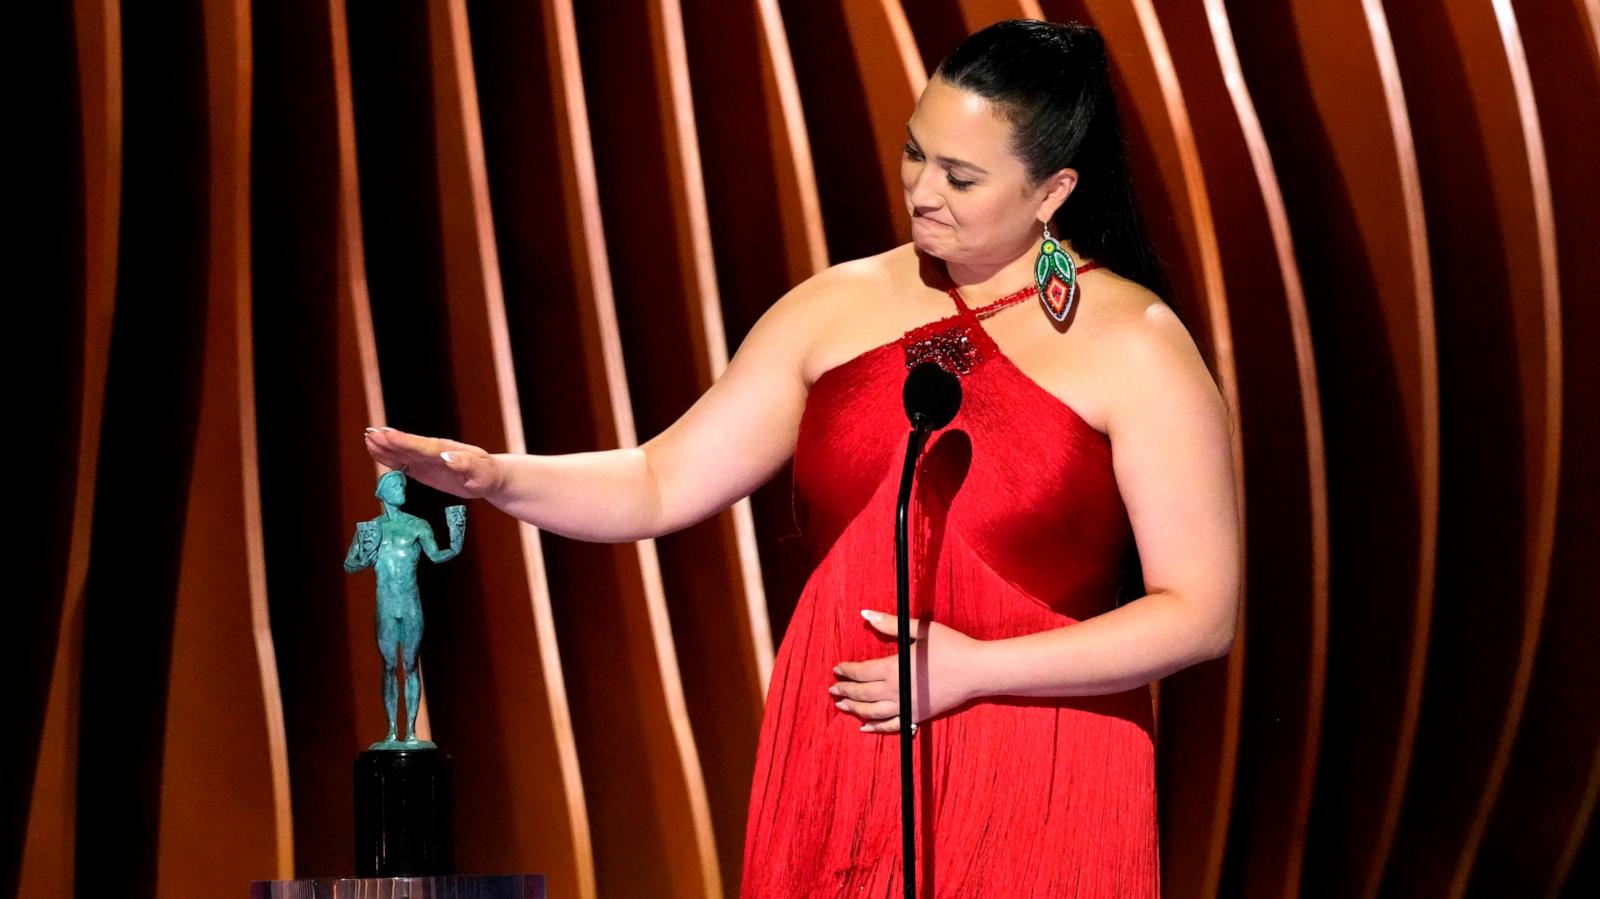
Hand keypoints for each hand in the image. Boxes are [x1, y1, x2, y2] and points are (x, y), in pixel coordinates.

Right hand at [364, 427, 502, 500]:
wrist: (490, 476)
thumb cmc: (487, 475)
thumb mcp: (481, 472)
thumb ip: (465, 464)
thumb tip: (447, 457)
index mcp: (446, 450)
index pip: (422, 445)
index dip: (404, 441)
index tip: (387, 434)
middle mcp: (433, 452)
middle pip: (408, 446)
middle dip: (389, 441)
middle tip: (369, 434)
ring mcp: (427, 459)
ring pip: (403, 452)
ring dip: (385, 447)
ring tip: (368, 439)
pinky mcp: (424, 468)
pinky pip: (404, 463)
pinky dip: (390, 458)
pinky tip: (376, 453)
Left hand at [830, 610, 986, 733]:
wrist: (976, 671)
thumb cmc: (951, 646)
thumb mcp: (920, 630)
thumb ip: (890, 624)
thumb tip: (866, 614)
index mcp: (894, 668)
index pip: (861, 672)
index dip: (847, 671)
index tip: (837, 669)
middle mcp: (896, 690)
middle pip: (862, 694)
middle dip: (845, 691)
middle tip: (833, 688)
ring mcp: (907, 706)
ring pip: (872, 712)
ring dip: (854, 709)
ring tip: (841, 706)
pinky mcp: (918, 715)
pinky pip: (892, 726)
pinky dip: (876, 728)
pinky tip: (865, 728)